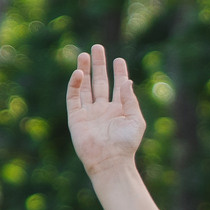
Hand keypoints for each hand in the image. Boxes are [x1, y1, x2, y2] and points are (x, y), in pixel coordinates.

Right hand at [65, 45, 147, 177]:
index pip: (118, 86)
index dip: (119, 73)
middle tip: (97, 47)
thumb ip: (130, 99)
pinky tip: (78, 73)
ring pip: (85, 87)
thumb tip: (126, 81)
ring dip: (85, 71)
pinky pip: (74, 97)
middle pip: (99, 82)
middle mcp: (103, 109)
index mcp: (119, 110)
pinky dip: (75, 84)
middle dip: (99, 65)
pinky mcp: (76, 118)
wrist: (110, 162)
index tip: (119, 60)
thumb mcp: (135, 119)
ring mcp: (89, 113)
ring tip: (84, 54)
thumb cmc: (126, 144)